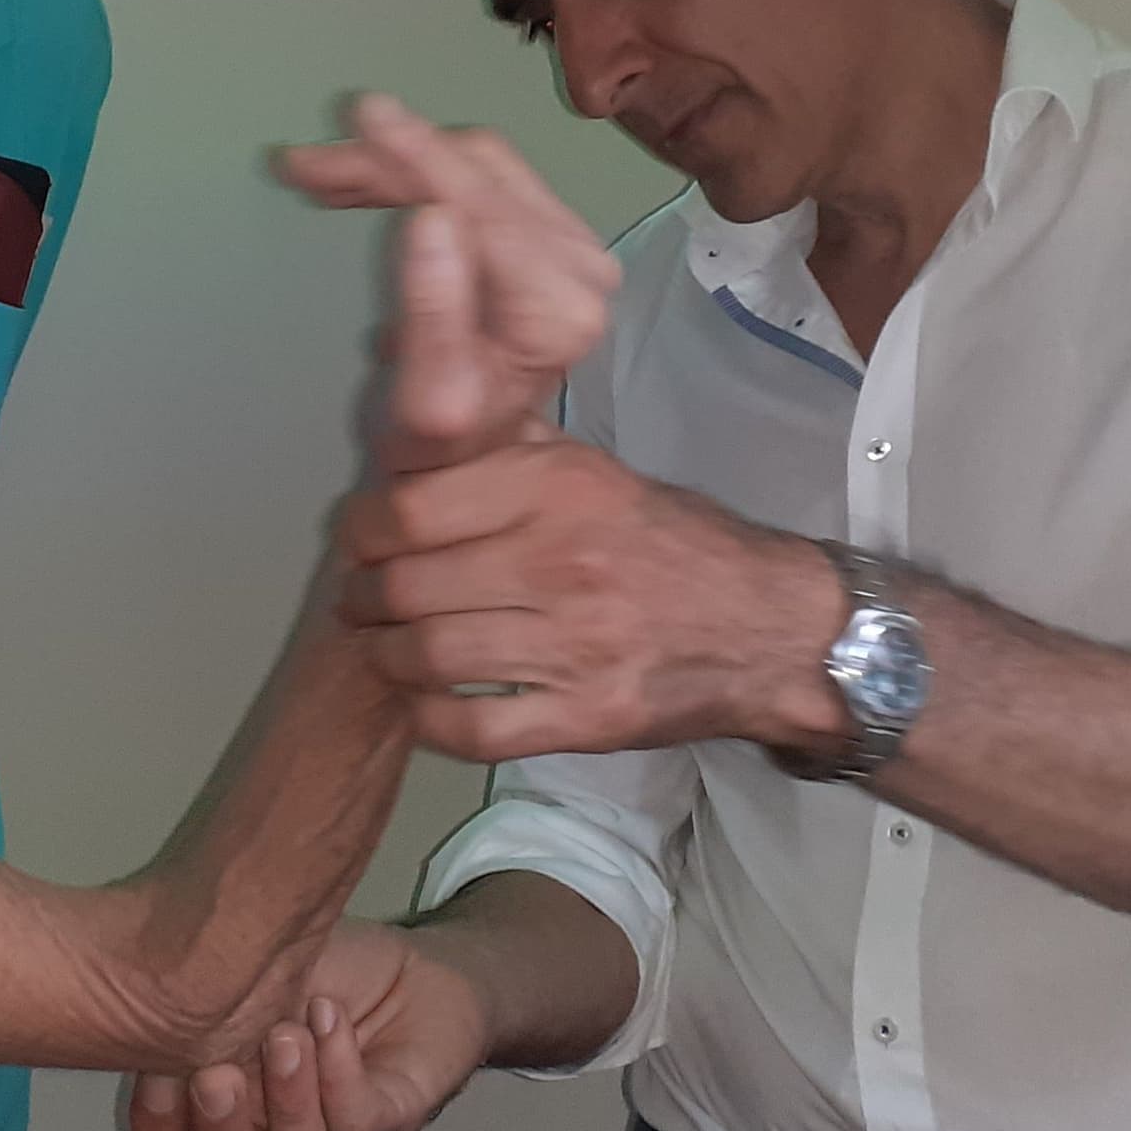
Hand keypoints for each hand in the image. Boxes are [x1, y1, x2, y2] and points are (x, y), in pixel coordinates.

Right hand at [126, 921, 489, 1130]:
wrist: (420, 970)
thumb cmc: (331, 972)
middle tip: (216, 1076)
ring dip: (289, 1101)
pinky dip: (340, 1069)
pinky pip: (358, 1121)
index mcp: (226, 1104)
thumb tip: (140, 989)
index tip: (156, 1067)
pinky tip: (328, 1019)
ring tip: (287, 1035)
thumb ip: (198, 992)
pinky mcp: (389, 1118)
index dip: (159, 1123)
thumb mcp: (247, 966)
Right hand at [276, 95, 614, 474]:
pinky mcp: (555, 234)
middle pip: (480, 174)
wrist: (473, 457)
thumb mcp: (424, 403)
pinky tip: (364, 175)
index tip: (358, 120)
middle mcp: (584, 268)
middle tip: (306, 158)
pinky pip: (484, 173)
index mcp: (559, 308)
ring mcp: (575, 247)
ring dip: (398, 157)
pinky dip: (420, 165)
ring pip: (479, 163)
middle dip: (390, 156)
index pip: (482, 207)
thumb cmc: (441, 445)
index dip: (415, 159)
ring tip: (320, 169)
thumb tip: (428, 217)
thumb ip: (431, 314)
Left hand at [338, 439, 850, 762]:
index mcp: (558, 487)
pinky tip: (428, 703)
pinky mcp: (589, 717)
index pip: (409, 509)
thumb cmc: (672, 543)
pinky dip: (431, 720)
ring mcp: (576, 645)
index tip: (360, 540)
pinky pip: (472, 727)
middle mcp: (562, 560)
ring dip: (389, 658)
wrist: (771, 629)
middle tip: (363, 602)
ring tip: (387, 650)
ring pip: (429, 657)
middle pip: (407, 587)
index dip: (362, 530)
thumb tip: (426, 402)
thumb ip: (512, 446)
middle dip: (366, 599)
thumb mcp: (599, 472)